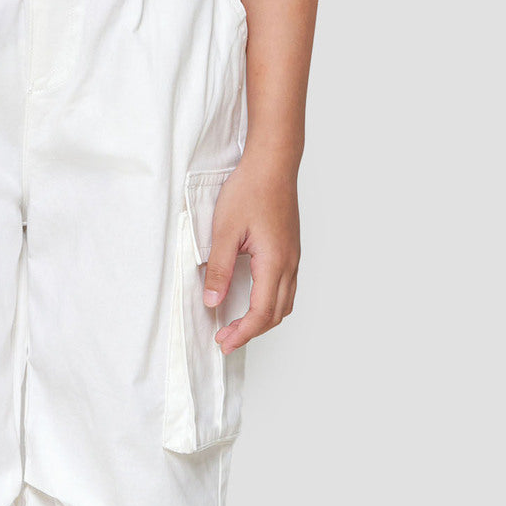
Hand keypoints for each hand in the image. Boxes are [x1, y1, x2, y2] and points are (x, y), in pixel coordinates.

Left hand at [203, 154, 299, 353]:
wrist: (272, 163)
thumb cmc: (250, 190)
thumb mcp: (224, 231)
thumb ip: (218, 269)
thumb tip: (212, 301)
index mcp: (274, 261)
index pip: (261, 312)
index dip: (242, 333)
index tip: (223, 342)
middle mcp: (289, 263)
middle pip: (277, 314)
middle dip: (251, 332)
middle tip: (225, 340)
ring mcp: (293, 257)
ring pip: (285, 303)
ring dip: (263, 320)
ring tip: (238, 326)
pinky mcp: (290, 250)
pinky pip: (286, 288)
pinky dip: (271, 304)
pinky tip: (253, 302)